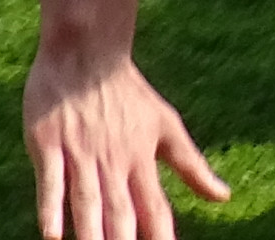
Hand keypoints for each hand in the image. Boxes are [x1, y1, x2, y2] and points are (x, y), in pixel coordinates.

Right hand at [26, 50, 226, 239]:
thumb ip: (193, 167)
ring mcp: (82, 153)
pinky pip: (51, 182)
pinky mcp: (50, 145)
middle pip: (121, 210)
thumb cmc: (129, 95)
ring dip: (91, 232)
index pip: (156, 207)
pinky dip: (52, 208)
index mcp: (143, 158)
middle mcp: (115, 160)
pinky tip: (52, 235)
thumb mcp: (167, 127)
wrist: (89, 54)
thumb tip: (224, 197)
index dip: (161, 236)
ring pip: (88, 200)